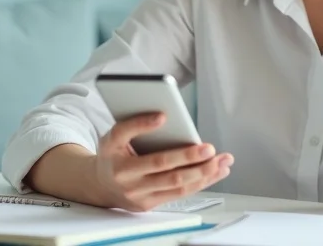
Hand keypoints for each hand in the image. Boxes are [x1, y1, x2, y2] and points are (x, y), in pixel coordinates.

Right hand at [91, 112, 232, 211]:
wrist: (99, 185)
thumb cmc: (110, 156)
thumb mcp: (112, 137)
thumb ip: (132, 125)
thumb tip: (162, 117)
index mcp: (122, 167)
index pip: (147, 154)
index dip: (160, 140)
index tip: (167, 118)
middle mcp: (133, 185)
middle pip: (169, 174)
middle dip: (193, 161)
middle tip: (210, 149)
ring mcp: (143, 198)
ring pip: (179, 186)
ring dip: (205, 174)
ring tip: (222, 162)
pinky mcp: (152, 205)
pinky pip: (180, 193)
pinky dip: (200, 182)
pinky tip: (214, 172)